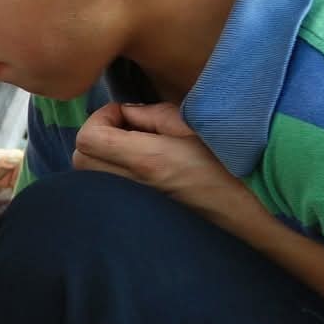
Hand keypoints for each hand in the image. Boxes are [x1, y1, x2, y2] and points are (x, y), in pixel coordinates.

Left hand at [72, 102, 263, 228]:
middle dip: (96, 134)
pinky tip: (137, 164)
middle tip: (126, 127)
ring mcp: (129, 202)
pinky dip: (108, 170)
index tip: (124, 112)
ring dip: (100, 153)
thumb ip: (154, 115)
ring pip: (88, 174)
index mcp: (145, 160)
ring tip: (132, 145)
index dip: (100, 117)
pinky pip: (104, 187)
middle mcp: (129, 185)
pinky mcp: (133, 211)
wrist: (242, 211)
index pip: (88, 138)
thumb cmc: (227, 166)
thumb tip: (127, 112)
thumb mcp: (196, 127)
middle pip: (80, 157)